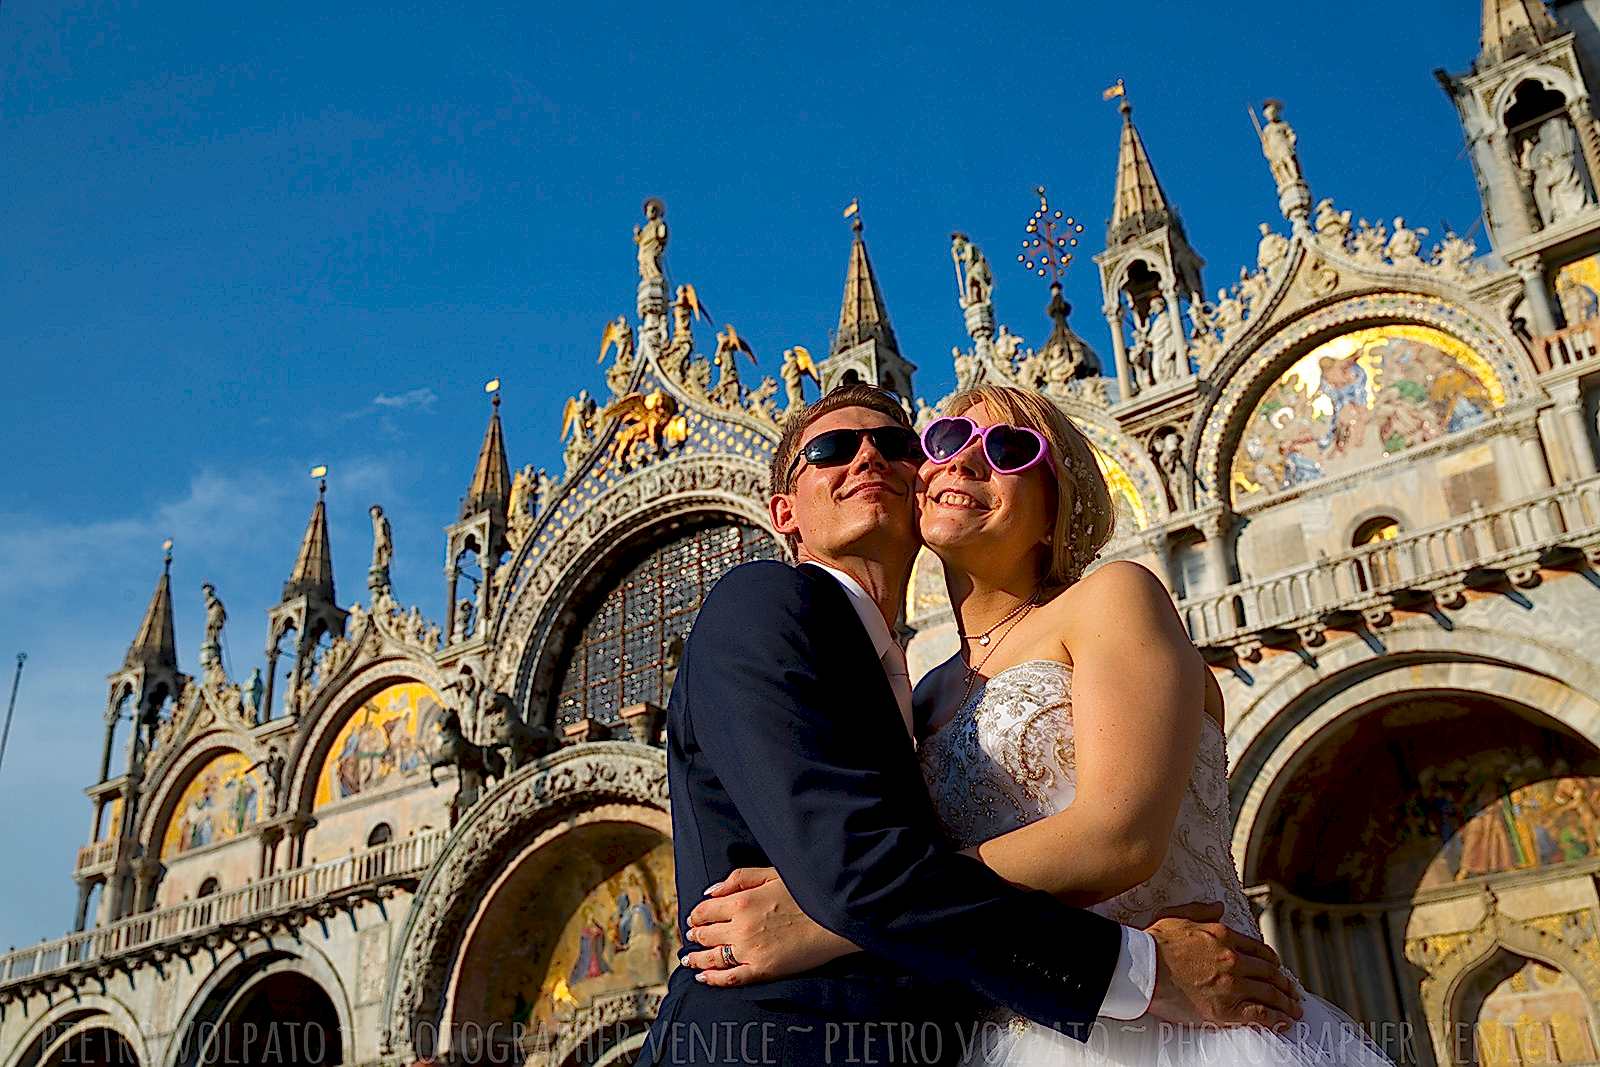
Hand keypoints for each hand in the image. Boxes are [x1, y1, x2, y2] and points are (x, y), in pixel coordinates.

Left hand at [683, 867, 857, 986]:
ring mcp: (749, 951)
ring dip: (696, 958)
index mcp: (741, 901)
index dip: (696, 915)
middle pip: (705, 934)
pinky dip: (713, 979)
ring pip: (712, 957)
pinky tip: (704, 978)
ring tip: (689, 960)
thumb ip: (738, 879)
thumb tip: (709, 892)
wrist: (834, 918)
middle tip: (691, 937)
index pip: (705, 910)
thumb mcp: (772, 874)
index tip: (693, 919)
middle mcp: (740, 927)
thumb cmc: (805, 893)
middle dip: (695, 935)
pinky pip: (730, 978)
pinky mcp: (762, 970)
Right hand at [1145, 903, 1301, 1030]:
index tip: (1277, 968)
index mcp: (1223, 936)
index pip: (1258, 949)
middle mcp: (1233, 959)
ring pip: (1270, 993)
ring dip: (1286, 1002)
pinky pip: (1260, 1015)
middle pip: (1269, 972)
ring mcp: (1231, 985)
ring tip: (1295, 1009)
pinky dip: (1275, 1019)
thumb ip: (1202, 911)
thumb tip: (1219, 907)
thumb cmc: (1154, 943)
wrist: (1141, 967)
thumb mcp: (1178, 915)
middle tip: (1293, 991)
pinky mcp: (1225, 1009)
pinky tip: (1283, 1022)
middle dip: (1284, 983)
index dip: (1271, 960)